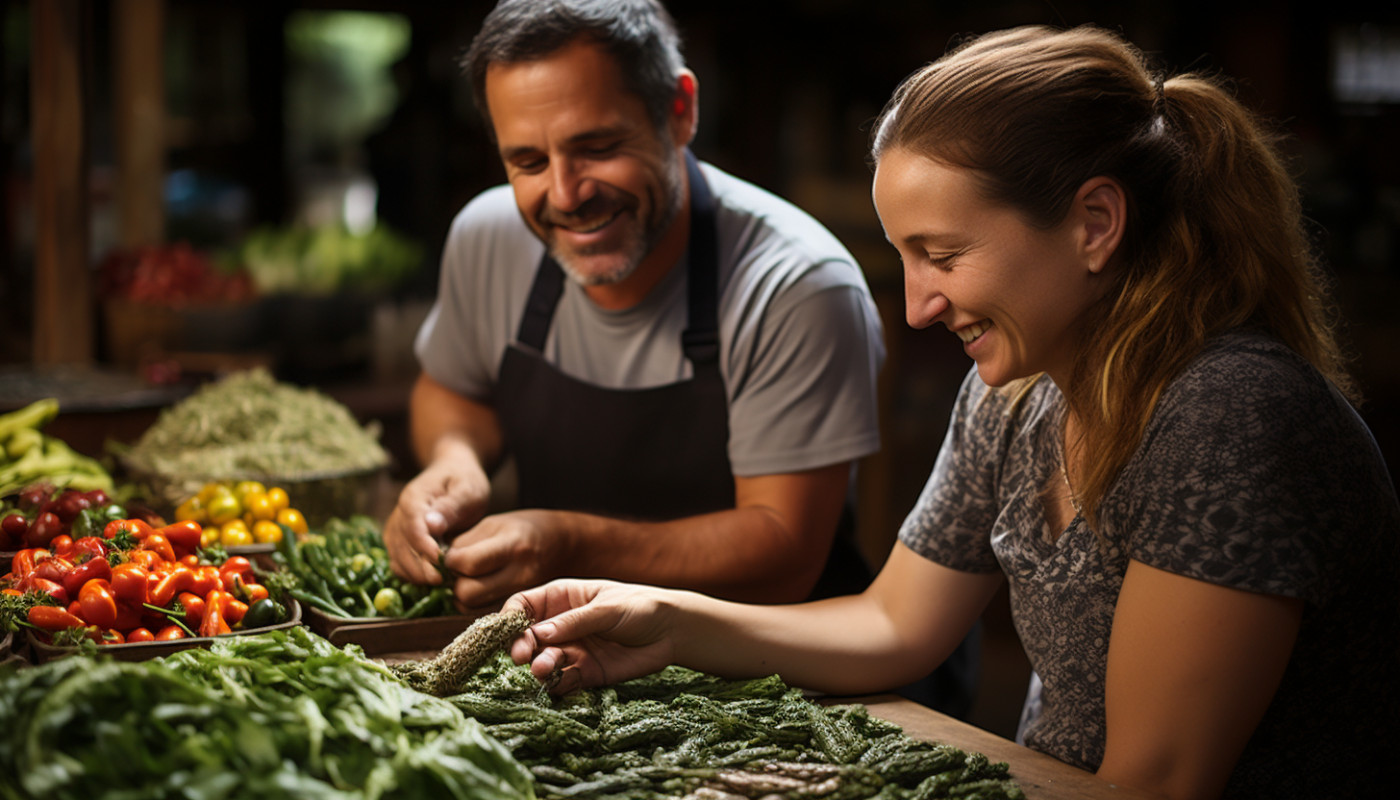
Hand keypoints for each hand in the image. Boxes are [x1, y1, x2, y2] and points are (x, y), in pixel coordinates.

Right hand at [384, 453, 490, 583]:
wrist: (452, 473)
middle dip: (422, 568)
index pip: (412, 528)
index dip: (424, 548)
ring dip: (417, 575)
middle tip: (445, 581)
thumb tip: (431, 526)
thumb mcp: (467, 489)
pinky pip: (400, 565)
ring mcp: (395, 530)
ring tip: (443, 583)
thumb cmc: (464, 480)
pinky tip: (434, 581)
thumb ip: (451, 506)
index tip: (441, 564)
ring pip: (398, 560)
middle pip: (402, 548)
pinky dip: (414, 576)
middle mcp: (398, 515)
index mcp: (413, 499)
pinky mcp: (399, 543)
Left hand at [442, 509, 570, 606]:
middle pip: (468, 593)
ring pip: (473, 608)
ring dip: (462, 596)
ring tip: (467, 579)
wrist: (564, 544)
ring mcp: (521, 592)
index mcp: (512, 544)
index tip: (450, 556)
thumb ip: (465, 543)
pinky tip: (479, 588)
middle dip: (454, 583)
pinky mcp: (520, 606)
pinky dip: (475, 604)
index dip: (450, 561)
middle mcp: (519, 572)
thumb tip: (438, 563)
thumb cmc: (525, 528)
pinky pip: (484, 613)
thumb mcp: (494, 523)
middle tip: (457, 571)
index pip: (467, 563)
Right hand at [504, 579, 679, 692]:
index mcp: (561, 598)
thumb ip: (573, 622)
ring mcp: (572, 650)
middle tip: (523, 656)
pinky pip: (563, 682)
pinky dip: (557, 685)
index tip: (510, 632)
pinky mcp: (585, 673)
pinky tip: (559, 683)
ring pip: (543, 661)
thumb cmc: (640, 607)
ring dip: (539, 666)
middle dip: (521, 647)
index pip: (523, 606)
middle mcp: (560, 625)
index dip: (512, 619)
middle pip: (527, 637)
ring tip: (544, 668)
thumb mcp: (606, 609)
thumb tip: (537, 633)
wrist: (672, 632)